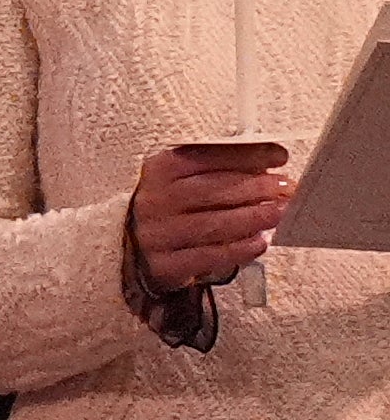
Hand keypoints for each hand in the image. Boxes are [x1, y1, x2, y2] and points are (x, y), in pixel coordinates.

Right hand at [136, 138, 295, 293]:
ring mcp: (158, 234)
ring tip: (280, 213)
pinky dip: (239, 249)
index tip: (278, 156)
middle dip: (256, 188)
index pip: (205, 157)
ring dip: (253, 218)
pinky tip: (260, 242)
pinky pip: (208, 256)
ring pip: (213, 224)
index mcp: (159, 171)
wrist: (132, 247)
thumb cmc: (169, 208)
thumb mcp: (181, 179)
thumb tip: (267, 162)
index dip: (246, 155)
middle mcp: (155, 201)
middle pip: (212, 190)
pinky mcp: (165, 264)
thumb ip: (216, 167)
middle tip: (286, 189)